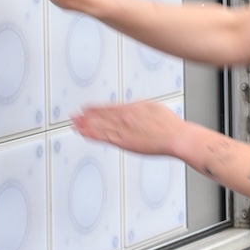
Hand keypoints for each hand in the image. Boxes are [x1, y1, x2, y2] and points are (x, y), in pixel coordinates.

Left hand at [73, 102, 187, 158]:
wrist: (176, 137)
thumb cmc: (169, 124)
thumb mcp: (153, 107)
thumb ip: (138, 108)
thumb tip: (131, 107)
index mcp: (131, 108)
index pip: (107, 108)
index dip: (94, 108)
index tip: (84, 108)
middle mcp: (124, 118)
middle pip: (100, 117)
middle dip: (85, 117)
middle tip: (73, 116)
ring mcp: (123, 130)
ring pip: (99, 127)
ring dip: (85, 125)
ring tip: (74, 125)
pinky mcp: (124, 142)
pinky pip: (104, 138)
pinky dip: (93, 135)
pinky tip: (84, 134)